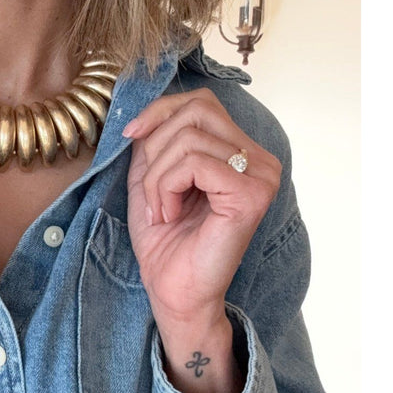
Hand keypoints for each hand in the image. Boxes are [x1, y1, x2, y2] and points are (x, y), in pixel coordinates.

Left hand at [122, 88, 280, 332]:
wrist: (173, 290)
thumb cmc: (165, 241)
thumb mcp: (151, 177)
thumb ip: (155, 140)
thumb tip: (147, 112)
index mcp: (241, 152)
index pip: (201, 102)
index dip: (160, 111)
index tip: (131, 135)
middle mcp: (260, 160)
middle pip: (196, 111)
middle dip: (156, 147)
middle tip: (151, 192)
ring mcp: (261, 176)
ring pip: (190, 139)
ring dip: (157, 177)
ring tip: (161, 211)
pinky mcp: (252, 195)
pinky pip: (195, 164)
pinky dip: (167, 188)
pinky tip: (170, 215)